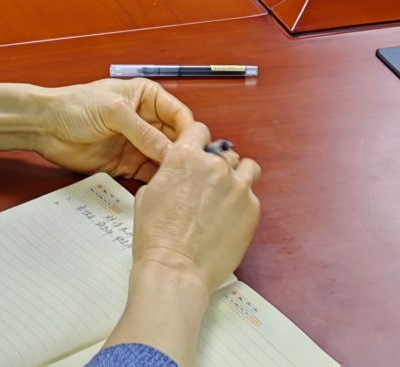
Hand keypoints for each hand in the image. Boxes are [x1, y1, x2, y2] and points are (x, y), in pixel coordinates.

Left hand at [33, 78, 193, 180]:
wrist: (46, 126)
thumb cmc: (74, 105)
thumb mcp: (112, 112)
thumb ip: (142, 131)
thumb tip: (168, 148)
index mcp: (147, 98)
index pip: (179, 114)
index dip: (188, 131)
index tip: (194, 149)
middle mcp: (146, 120)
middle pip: (175, 139)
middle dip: (182, 154)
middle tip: (188, 171)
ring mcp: (137, 143)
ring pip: (164, 159)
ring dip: (170, 170)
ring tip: (177, 183)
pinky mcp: (126, 164)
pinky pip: (148, 174)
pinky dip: (155, 181)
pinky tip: (160, 188)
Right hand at [130, 120, 261, 292]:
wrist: (175, 269)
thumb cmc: (156, 237)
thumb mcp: (148, 194)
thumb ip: (169, 174)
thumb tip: (177, 175)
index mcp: (185, 156)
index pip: (199, 130)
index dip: (197, 142)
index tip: (199, 152)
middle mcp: (214, 165)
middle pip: (224, 152)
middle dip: (217, 166)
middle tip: (209, 186)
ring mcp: (237, 186)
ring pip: (247, 168)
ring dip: (238, 178)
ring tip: (228, 196)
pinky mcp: (252, 209)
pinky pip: (252, 197)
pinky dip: (243, 204)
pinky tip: (230, 220)